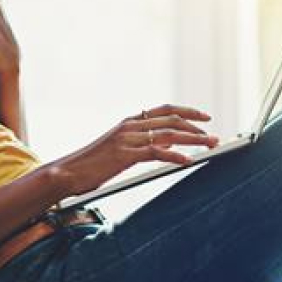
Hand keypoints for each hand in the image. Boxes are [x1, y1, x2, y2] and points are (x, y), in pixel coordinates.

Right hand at [51, 104, 218, 195]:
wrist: (67, 172)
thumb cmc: (91, 165)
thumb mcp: (119, 150)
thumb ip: (142, 145)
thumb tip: (166, 146)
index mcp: (129, 122)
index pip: (165, 110)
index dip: (188, 111)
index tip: (205, 117)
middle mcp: (130, 126)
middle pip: (172, 120)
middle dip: (197, 127)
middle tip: (214, 137)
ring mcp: (127, 139)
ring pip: (169, 134)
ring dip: (193, 140)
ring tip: (210, 146)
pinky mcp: (124, 155)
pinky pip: (155, 152)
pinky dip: (175, 156)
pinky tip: (187, 161)